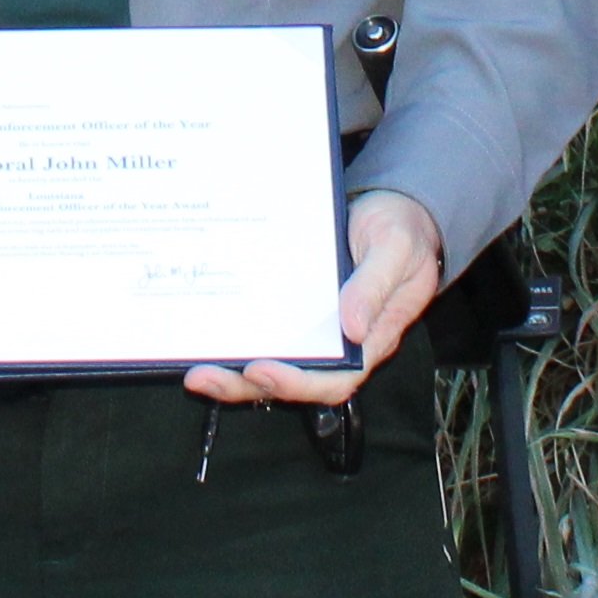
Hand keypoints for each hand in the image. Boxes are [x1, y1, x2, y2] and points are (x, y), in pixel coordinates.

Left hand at [184, 190, 444, 409]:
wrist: (397, 210)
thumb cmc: (402, 230)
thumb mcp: (395, 249)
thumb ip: (375, 286)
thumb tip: (353, 328)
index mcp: (371, 339)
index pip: (334, 380)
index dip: (296, 383)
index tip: (260, 370)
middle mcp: (340, 345)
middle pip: (293, 382)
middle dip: (247, 386)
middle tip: (206, 377)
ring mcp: (317, 331)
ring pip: (274, 366)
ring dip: (234, 375)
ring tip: (196, 372)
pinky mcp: (298, 312)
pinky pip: (267, 336)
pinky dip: (237, 343)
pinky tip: (207, 337)